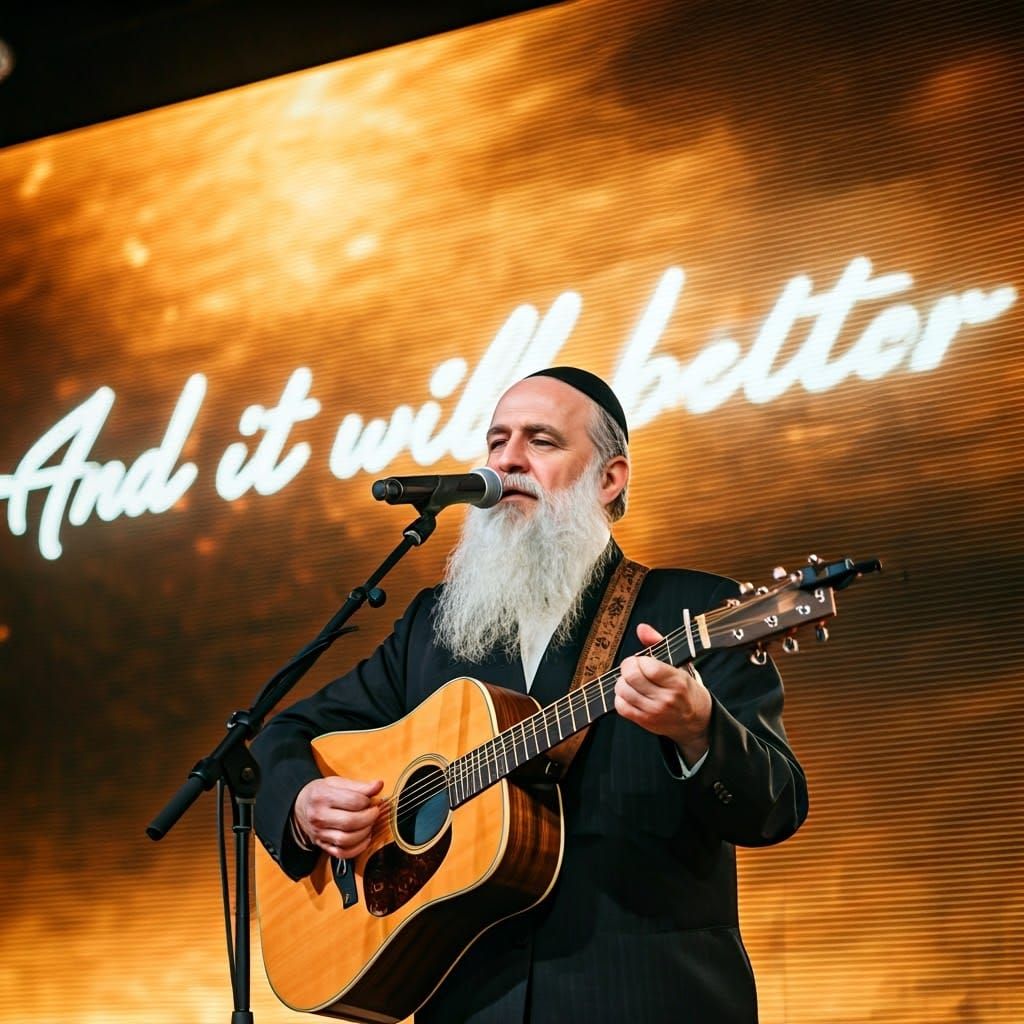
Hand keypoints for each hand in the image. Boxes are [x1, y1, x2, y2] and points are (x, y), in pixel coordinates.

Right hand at [293, 777, 382, 858]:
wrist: (301, 806)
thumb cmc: (321, 792)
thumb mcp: (337, 782)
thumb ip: (359, 786)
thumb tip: (378, 785)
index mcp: (323, 796)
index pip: (353, 801)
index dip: (368, 801)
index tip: (372, 800)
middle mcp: (319, 816)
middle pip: (350, 822)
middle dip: (369, 818)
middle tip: (375, 812)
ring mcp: (319, 833)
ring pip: (346, 840)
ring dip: (365, 833)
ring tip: (369, 824)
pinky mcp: (322, 845)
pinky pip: (342, 853)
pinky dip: (357, 849)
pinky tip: (364, 839)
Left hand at [615, 623, 711, 765]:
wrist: (696, 721)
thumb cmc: (687, 689)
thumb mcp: (680, 664)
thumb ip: (658, 643)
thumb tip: (641, 628)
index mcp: (678, 682)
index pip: (648, 667)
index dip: (640, 660)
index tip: (642, 660)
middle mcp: (666, 698)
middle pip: (632, 677)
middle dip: (627, 667)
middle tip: (632, 667)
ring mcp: (655, 712)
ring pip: (623, 691)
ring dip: (622, 681)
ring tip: (631, 680)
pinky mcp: (645, 722)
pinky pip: (621, 707)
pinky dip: (620, 697)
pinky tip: (629, 693)